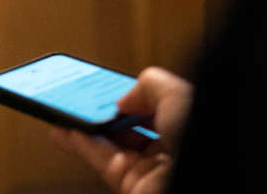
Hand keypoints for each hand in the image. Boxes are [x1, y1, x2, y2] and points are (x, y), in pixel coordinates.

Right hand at [50, 67, 192, 193]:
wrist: (201, 187)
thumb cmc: (201, 142)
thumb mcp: (179, 96)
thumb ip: (149, 86)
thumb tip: (123, 100)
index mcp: (189, 125)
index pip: (157, 105)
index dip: (133, 93)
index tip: (113, 83)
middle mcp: (172, 150)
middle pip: (130, 125)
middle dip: (105, 109)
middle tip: (84, 96)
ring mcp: (150, 171)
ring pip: (110, 144)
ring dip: (85, 126)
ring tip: (64, 109)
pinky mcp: (130, 187)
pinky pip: (101, 161)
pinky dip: (81, 144)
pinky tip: (67, 130)